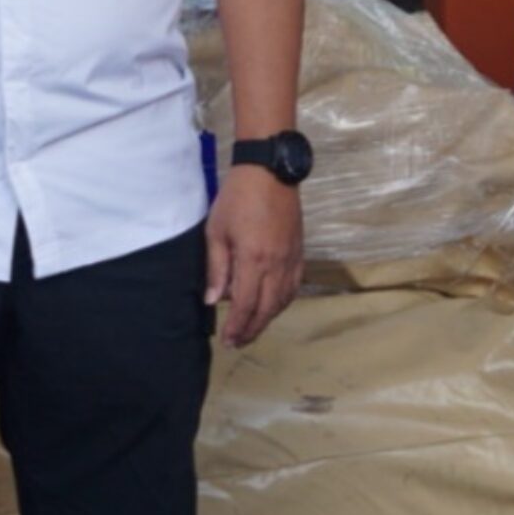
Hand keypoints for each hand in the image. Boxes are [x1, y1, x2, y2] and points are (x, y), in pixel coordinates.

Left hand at [204, 171, 304, 347]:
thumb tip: (214, 300)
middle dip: (252, 329)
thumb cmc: (237, 198)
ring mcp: (292, 259)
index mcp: (253, 260)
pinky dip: (283, 301)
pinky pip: (294, 286)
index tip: (228, 340)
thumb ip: (216, 268)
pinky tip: (272, 305)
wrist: (269, 171)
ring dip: (268, 318)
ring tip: (252, 328)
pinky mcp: (299, 251)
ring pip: (283, 300)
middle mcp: (276, 265)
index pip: (245, 305)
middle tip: (238, 342)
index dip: (237, 326)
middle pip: (266, 309)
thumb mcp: (216, 231)